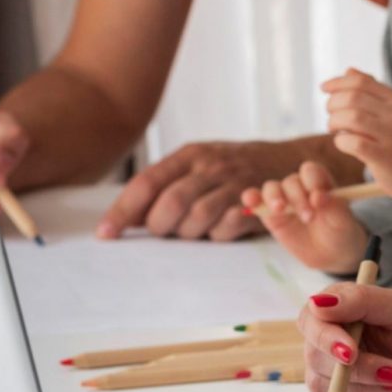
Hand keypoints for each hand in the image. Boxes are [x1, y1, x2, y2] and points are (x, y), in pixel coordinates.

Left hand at [100, 139, 304, 240]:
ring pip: (196, 219)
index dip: (123, 210)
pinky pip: (225, 230)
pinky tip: (219, 229)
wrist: (285, 161)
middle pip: (170, 204)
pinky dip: (216, 236)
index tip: (106, 234)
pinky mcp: (255, 205)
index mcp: (189, 154)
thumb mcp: (196, 164)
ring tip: (193, 230)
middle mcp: (210, 166)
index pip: (147, 183)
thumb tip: (125, 217)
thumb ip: (163, 186)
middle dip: (160, 226)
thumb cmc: (230, 167)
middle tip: (164, 232)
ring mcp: (235, 185)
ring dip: (188, 234)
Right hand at [241, 161, 368, 270]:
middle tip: (308, 217)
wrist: (331, 254)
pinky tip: (250, 202)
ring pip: (272, 188)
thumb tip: (318, 196)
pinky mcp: (270, 214)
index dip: (312, 180)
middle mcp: (300, 187)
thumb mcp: (344, 222)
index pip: (310, 171)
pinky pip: (257, 201)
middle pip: (291, 181)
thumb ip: (334, 207)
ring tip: (280, 210)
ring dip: (274, 196)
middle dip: (297, 197)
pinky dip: (252, 198)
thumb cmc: (340, 232)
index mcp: (320, 183)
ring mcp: (284, 200)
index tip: (317, 199)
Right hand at [297, 282, 391, 391]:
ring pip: (322, 386)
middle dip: (357, 369)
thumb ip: (361, 300)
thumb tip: (317, 301)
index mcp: (343, 310)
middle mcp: (333, 341)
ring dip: (363, 388)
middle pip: (314, 357)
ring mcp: (336, 374)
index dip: (325, 338)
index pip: (311, 320)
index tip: (351, 351)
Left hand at [321, 69, 391, 201]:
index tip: (324, 88)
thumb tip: (348, 71)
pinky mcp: (384, 157)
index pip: (361, 82)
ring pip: (351, 118)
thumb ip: (371, 92)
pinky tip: (343, 143)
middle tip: (331, 115)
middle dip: (333, 104)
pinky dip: (341, 141)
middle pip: (352, 98)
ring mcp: (391, 136)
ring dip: (334, 122)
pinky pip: (354, 143)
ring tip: (334, 129)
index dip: (338, 82)